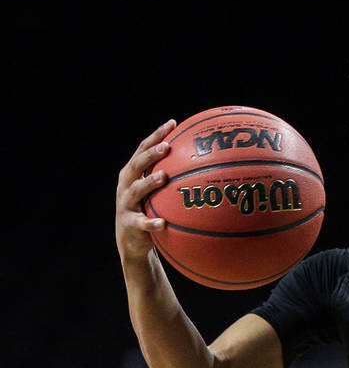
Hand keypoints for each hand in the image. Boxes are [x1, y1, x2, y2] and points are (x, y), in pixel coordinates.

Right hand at [116, 120, 175, 263]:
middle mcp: (126, 185)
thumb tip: (204, 166)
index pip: (143, 149)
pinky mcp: (129, 224)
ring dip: (149, 183)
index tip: (172, 123)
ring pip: (135, 190)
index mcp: (132, 174)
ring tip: (163, 177)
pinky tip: (163, 223)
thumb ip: (171, 179)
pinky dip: (151, 223)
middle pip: (136, 165)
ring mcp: (125, 204)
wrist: (132, 243)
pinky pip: (141, 223)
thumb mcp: (156, 194)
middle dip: (151, 155)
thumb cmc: (149, 213)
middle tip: (167, 147)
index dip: (156, 135)